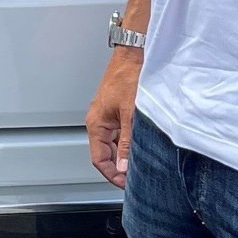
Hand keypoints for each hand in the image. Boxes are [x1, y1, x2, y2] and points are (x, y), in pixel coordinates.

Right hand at [86, 49, 140, 189]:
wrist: (133, 55)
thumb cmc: (127, 76)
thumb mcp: (130, 114)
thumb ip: (127, 142)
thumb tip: (125, 165)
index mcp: (96, 124)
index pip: (99, 159)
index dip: (112, 174)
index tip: (125, 183)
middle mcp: (99, 122)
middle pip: (106, 154)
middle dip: (119, 167)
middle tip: (135, 177)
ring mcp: (108, 117)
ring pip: (114, 144)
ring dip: (125, 155)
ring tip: (140, 163)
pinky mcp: (117, 111)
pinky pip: (120, 134)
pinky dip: (129, 143)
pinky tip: (141, 146)